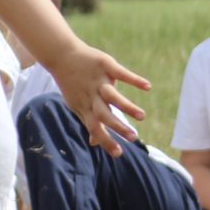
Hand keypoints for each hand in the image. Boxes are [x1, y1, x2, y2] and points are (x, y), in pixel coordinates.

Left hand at [41, 41, 151, 156]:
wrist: (62, 56)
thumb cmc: (74, 85)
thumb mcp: (78, 104)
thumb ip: (90, 123)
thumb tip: (94, 143)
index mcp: (85, 108)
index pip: (95, 128)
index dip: (105, 141)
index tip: (119, 154)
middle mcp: (91, 96)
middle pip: (104, 115)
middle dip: (118, 127)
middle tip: (134, 138)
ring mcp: (98, 81)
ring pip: (112, 96)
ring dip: (127, 106)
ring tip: (142, 117)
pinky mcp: (105, 65)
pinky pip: (120, 73)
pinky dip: (133, 80)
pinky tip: (147, 87)